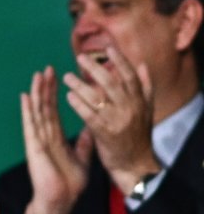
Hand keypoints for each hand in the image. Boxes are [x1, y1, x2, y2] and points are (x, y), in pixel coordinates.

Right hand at [19, 67, 91, 213]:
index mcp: (56, 137)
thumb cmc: (70, 184)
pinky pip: (31, 125)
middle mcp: (45, 135)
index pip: (54, 110)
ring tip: (38, 75)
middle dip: (46, 87)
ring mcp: (38, 140)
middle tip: (47, 68)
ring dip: (38, 93)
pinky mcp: (34, 146)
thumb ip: (84, 143)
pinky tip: (26, 96)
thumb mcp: (82, 158)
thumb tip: (90, 130)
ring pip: (38, 112)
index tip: (57, 76)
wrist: (62, 201)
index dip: (55, 93)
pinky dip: (28, 110)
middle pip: (45, 107)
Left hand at [62, 46, 158, 192]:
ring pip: (99, 98)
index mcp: (140, 101)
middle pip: (112, 83)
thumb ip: (144, 87)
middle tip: (80, 58)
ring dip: (81, 85)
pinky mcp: (106, 134)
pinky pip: (90, 116)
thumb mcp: (146, 110)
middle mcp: (130, 109)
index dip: (120, 61)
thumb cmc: (138, 135)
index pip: (130, 76)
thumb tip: (143, 64)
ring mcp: (118, 121)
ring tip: (67, 77)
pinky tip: (68, 96)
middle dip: (95, 68)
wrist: (135, 165)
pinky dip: (79, 105)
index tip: (108, 48)